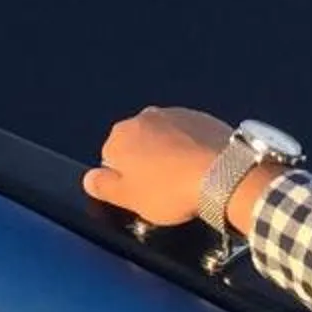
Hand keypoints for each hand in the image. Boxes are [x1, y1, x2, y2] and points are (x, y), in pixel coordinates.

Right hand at [82, 106, 233, 228]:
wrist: (223, 171)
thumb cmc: (170, 189)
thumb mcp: (130, 199)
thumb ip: (103, 187)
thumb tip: (88, 178)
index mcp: (120, 135)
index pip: (110, 158)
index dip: (125, 180)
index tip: (142, 194)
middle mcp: (144, 116)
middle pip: (137, 144)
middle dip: (145, 163)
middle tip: (162, 189)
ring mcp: (174, 113)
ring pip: (163, 137)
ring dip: (168, 153)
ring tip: (184, 179)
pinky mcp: (200, 116)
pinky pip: (187, 134)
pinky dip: (190, 147)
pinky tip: (201, 166)